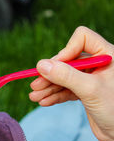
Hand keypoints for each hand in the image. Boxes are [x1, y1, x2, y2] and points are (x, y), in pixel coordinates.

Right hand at [29, 26, 113, 140]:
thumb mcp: (90, 90)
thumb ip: (66, 76)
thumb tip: (41, 65)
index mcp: (107, 56)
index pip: (82, 39)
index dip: (67, 50)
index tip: (55, 67)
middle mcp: (99, 64)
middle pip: (67, 60)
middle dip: (51, 74)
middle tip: (35, 85)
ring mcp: (91, 78)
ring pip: (64, 76)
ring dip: (49, 87)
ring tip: (35, 97)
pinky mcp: (86, 92)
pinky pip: (66, 89)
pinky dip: (54, 95)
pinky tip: (44, 101)